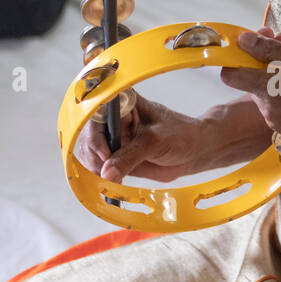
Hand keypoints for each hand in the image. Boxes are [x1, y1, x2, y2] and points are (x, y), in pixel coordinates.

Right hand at [74, 93, 204, 183]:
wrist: (194, 150)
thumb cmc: (180, 135)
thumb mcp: (155, 142)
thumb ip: (130, 156)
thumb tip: (106, 172)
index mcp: (123, 101)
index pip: (95, 113)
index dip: (95, 134)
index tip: (106, 154)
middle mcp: (113, 117)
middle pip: (86, 134)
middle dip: (94, 155)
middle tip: (107, 170)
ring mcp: (112, 136)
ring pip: (88, 152)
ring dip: (95, 167)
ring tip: (114, 176)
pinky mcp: (115, 154)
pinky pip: (97, 165)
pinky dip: (100, 175)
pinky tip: (113, 180)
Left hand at [220, 27, 280, 136]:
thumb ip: (268, 50)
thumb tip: (242, 41)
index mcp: (269, 90)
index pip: (230, 76)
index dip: (236, 58)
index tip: (249, 46)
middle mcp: (268, 109)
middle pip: (250, 81)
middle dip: (262, 60)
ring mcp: (277, 121)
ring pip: (265, 92)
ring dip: (275, 74)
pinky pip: (277, 104)